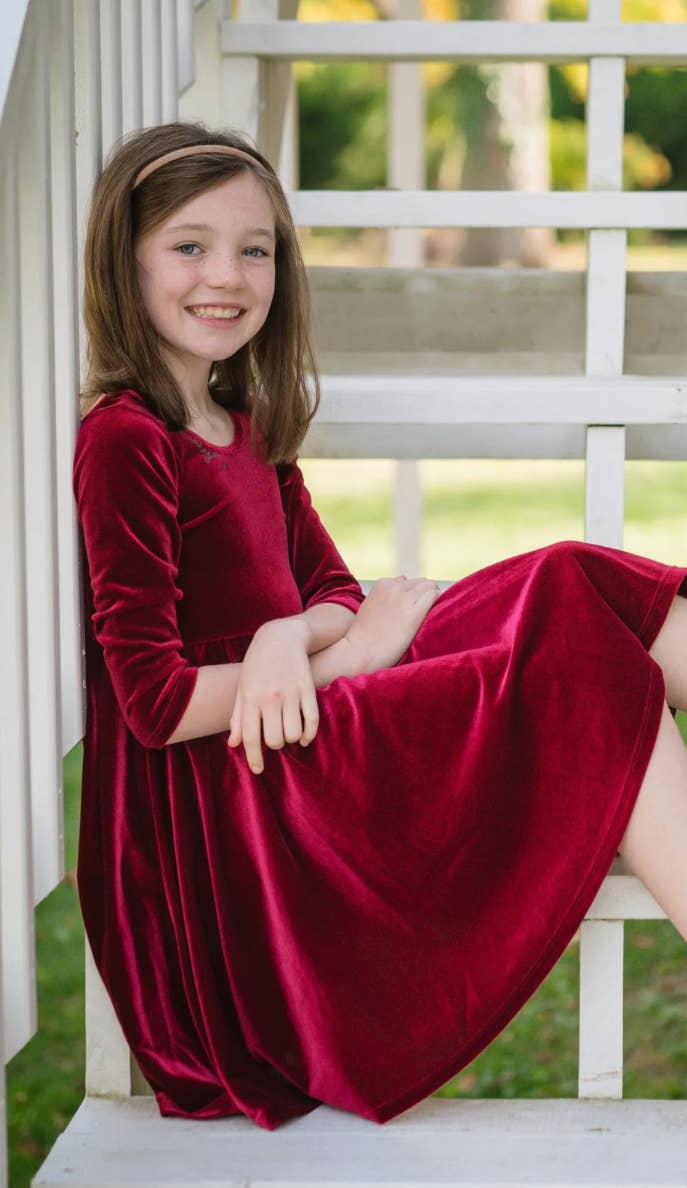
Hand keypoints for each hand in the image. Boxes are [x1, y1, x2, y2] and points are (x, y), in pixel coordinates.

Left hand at [227, 619, 318, 773]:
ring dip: (291, 739)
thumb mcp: (242, 688)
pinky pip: (312, 722)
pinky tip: (304, 736)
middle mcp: (270, 697)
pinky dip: (309, 735)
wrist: (280, 637)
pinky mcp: (308, 689)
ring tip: (287, 731)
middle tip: (274, 738)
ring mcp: (291, 693)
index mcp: (250, 698)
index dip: (254, 758)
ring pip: (293, 734)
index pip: (251, 738)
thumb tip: (234, 745)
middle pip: (274, 740)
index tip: (258, 770)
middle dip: (274, 745)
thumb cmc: (257, 665)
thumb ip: (238, 717)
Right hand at [345, 575, 441, 672]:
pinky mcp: (414, 613)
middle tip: (425, 611)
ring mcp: (404, 599)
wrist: (360, 652)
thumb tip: (400, 598)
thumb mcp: (369, 607)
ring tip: (432, 613)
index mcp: (382, 584)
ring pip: (430, 586)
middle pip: (420, 582)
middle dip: (423, 594)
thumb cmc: (363, 636)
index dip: (411, 594)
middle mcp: (394, 587)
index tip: (412, 607)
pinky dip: (438, 602)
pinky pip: (434, 596)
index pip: (405, 581)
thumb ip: (384, 598)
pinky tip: (437, 613)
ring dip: (433, 597)